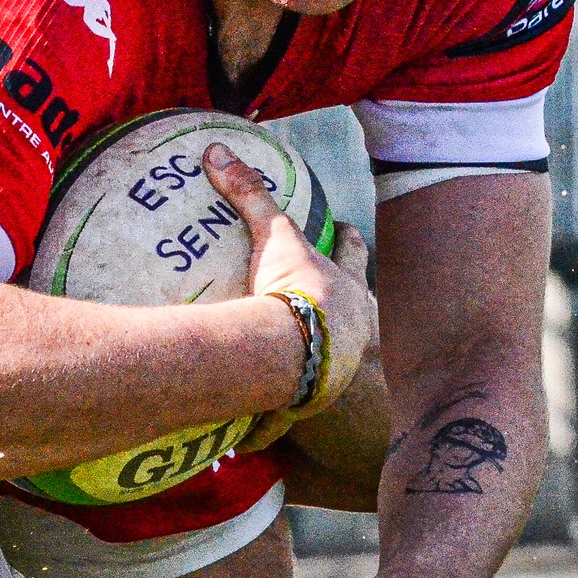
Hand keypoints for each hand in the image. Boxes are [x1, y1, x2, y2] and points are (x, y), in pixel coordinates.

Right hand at [206, 142, 375, 430]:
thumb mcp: (272, 236)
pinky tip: (258, 427)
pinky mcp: (311, 400)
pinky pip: (293, 406)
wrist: (294, 355)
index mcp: (347, 287)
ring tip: (307, 362)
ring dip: (326, 359)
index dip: (350, 242)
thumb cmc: (294, 291)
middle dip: (355, 306)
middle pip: (361, 311)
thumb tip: (217, 150)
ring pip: (339, 360)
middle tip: (343, 301)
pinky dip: (278, 412)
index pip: (354, 255)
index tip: (349, 229)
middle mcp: (352, 327)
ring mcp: (337, 367)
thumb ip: (248, 193)